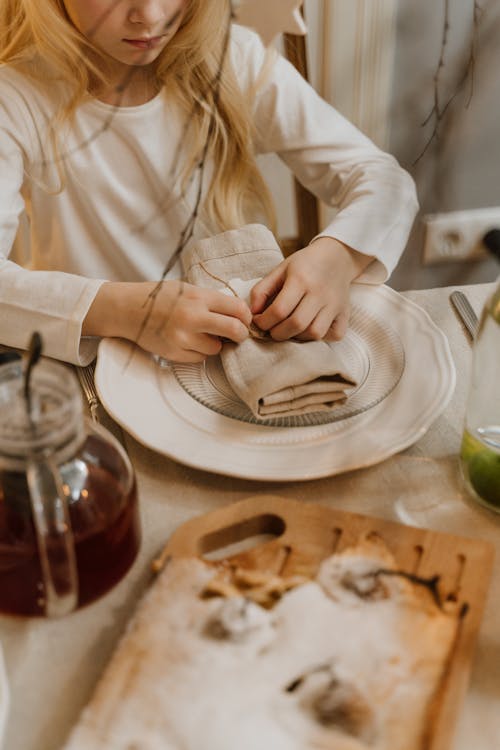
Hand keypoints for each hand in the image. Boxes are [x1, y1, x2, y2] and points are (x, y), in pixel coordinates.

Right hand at [83, 280, 251, 362]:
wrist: (128, 310)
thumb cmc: (161, 297)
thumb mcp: (187, 289)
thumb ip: (211, 300)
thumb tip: (239, 314)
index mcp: (198, 297)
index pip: (237, 309)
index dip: (246, 316)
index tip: (245, 319)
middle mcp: (192, 317)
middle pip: (234, 330)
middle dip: (241, 334)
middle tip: (238, 335)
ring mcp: (182, 337)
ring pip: (217, 348)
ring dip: (216, 344)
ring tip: (204, 335)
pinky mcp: (174, 353)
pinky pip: (200, 357)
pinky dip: (200, 351)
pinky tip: (190, 341)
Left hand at [250, 238, 371, 341]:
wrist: (336, 257)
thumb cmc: (304, 265)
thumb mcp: (279, 270)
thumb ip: (262, 290)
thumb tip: (252, 314)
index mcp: (300, 279)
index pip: (279, 310)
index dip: (264, 322)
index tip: (259, 322)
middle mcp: (320, 292)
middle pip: (296, 324)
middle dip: (278, 333)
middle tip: (272, 330)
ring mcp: (335, 304)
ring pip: (315, 333)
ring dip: (298, 337)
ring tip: (290, 329)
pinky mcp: (345, 313)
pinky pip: (335, 335)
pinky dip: (321, 338)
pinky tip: (310, 328)